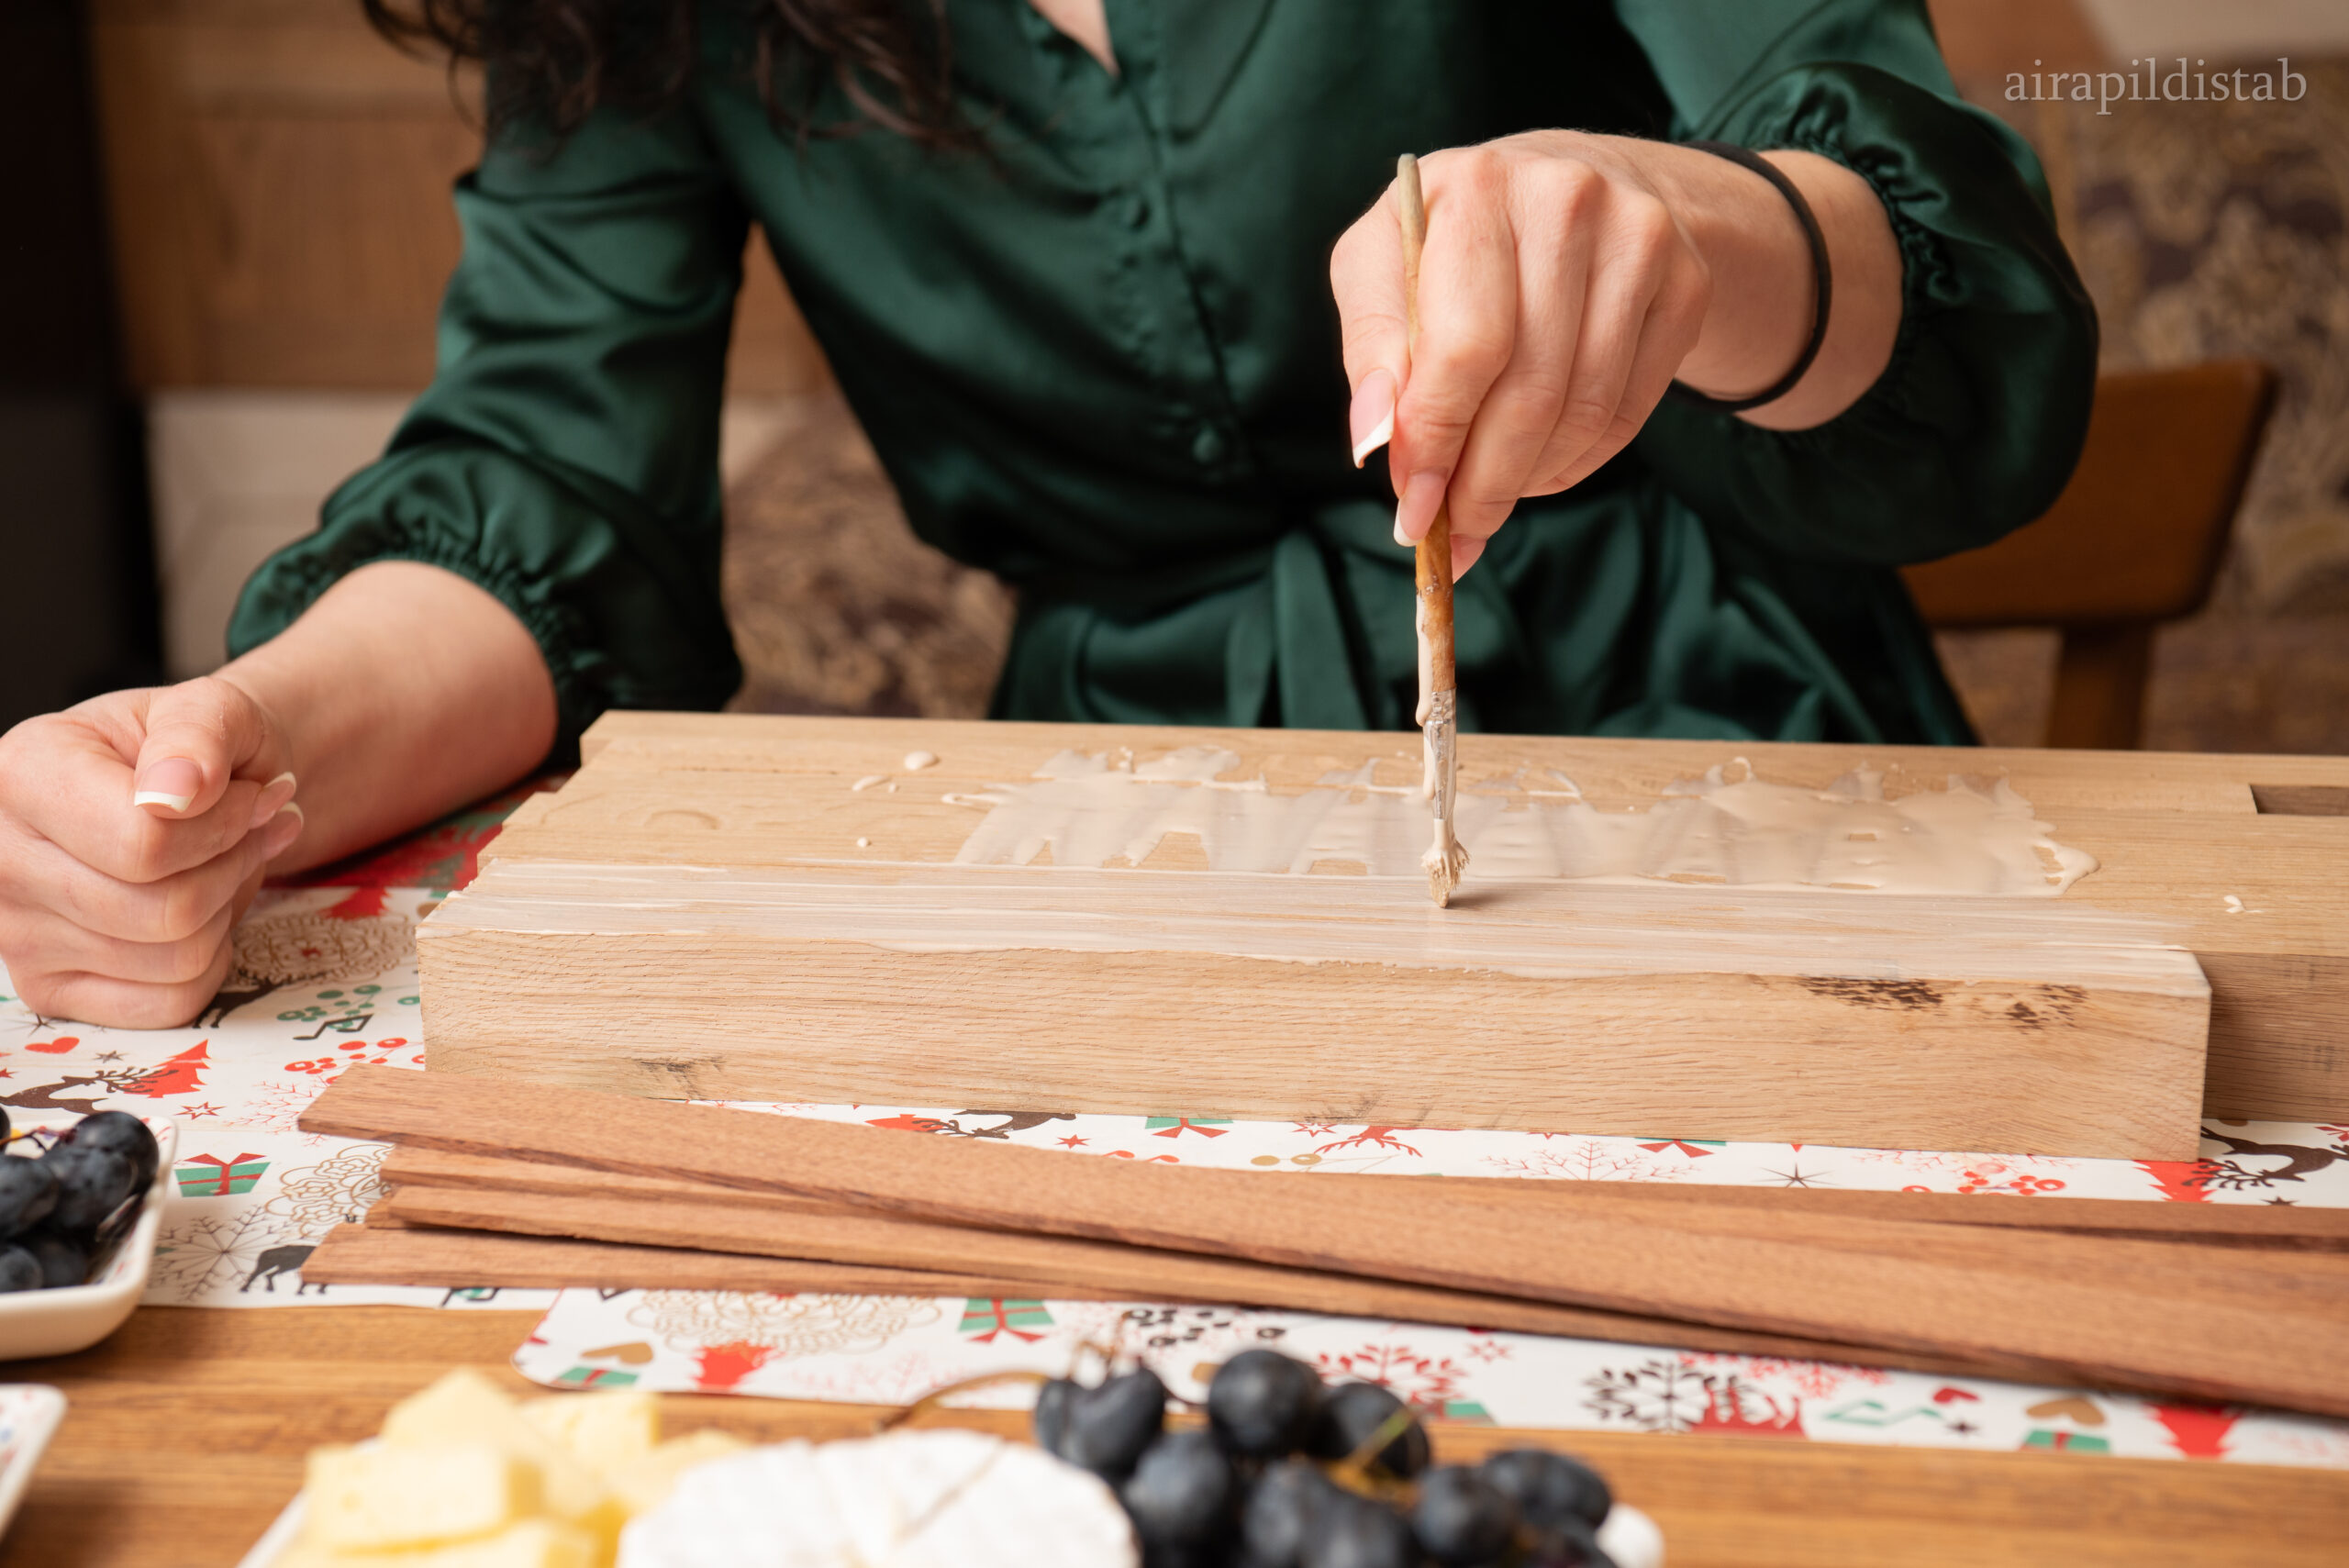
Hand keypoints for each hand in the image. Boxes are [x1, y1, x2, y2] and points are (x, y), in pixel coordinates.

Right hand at [0, 677, 303, 1026]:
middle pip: (167, 910)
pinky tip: (200, 910)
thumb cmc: (191, 753)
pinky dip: (210, 958)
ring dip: (226, 908)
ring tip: (223, 861)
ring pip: (177, 959)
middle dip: (234, 866)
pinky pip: (171, 1002)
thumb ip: (197, 733)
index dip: (228, 825)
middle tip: (251, 830)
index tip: (251, 795)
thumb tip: (175, 791)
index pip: (146, 843)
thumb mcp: (209, 711)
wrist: (182, 792)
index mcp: (22, 776)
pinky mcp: (49, 990)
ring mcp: (15, 935)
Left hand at [1330, 130, 1901, 573]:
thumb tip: (1375, 444)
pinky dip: (1576, 462)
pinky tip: (1538, 467)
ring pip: (1584, 412)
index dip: (1437, 442)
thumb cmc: (1453, 241)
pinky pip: (1628, 413)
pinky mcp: (1686, 286)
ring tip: (1487, 497)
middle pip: (1530, 391)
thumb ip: (1371, 352)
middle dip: (1482, 483)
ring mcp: (1642, 240)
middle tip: (1453, 532)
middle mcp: (1568, 201)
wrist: (1569, 184)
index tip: (1412, 511)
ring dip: (1528, 480)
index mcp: (1478, 188)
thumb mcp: (1382, 268)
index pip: (1464, 348)